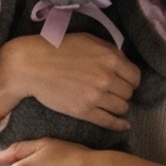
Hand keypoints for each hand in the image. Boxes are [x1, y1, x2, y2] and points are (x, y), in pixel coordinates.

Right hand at [0, 33, 140, 130]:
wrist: (31, 65)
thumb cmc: (57, 48)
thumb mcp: (88, 40)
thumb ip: (109, 51)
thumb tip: (124, 63)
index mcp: (110, 57)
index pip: (135, 76)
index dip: (130, 80)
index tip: (124, 81)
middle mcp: (106, 77)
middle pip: (129, 93)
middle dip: (123, 92)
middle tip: (114, 92)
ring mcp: (95, 96)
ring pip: (122, 108)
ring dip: (118, 106)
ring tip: (110, 103)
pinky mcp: (83, 111)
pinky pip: (109, 121)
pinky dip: (118, 124)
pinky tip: (123, 125)